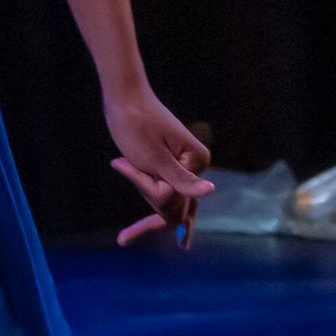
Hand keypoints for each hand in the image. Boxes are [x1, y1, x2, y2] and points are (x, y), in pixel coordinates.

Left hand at [103, 87, 214, 248]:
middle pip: (173, 205)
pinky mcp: (172, 169)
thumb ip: (179, 179)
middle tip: (126, 163)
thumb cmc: (135, 124)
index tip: (124, 162)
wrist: (124, 98)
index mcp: (198, 162)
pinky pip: (166, 197)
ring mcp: (186, 169)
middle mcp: (197, 168)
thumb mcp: (152, 155)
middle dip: (147, 192)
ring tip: (126, 159)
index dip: (147, 187)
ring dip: (143, 189)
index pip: (174, 197)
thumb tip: (210, 193)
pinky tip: (147, 238)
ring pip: (165, 203)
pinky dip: (151, 210)